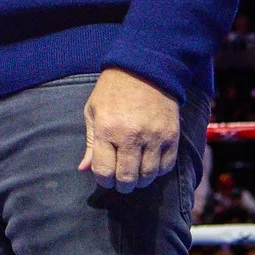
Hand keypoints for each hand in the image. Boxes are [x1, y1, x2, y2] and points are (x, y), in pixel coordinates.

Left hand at [79, 67, 179, 192]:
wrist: (145, 69)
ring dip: (140, 181)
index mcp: (106, 129)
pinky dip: (157, 171)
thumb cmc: (112, 90)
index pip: (104, 170)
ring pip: (147, 176)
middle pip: (127, 178)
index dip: (103, 180)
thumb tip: (84, 170)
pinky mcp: (171, 136)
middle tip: (121, 182)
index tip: (105, 177)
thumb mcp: (93, 111)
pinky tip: (150, 165)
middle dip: (122, 185)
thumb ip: (90, 143)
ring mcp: (153, 136)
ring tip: (135, 175)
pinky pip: (166, 166)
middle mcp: (130, 136)